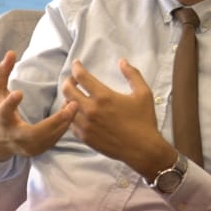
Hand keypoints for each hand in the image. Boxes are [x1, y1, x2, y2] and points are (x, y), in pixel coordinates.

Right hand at [0, 50, 77, 160]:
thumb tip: (11, 52)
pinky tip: (72, 115)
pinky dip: (63, 128)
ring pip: (49, 138)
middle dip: (55, 120)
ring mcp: (26, 147)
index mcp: (2, 120)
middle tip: (72, 105)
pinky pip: (53, 140)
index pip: (4, 112)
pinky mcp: (37, 151)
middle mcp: (14, 137)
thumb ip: (2, 73)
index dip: (11, 103)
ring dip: (64, 123)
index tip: (19, 93)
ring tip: (75, 106)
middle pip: (35, 132)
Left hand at [62, 59, 171, 176]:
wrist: (142, 149)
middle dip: (68, 81)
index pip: (81, 77)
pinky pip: (70, 123)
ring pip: (66, 107)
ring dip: (69, 99)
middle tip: (73, 80)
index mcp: (104, 97)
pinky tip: (77, 113)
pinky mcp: (85, 137)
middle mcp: (90, 110)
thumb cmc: (144, 120)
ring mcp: (85, 125)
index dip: (76, 67)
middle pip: (67, 90)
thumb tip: (122, 61)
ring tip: (75, 96)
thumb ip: (132, 75)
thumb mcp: (144, 94)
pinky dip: (71, 115)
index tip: (76, 64)